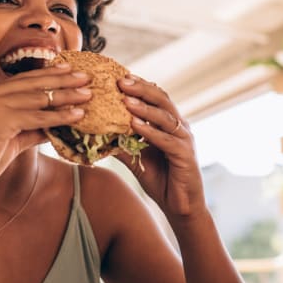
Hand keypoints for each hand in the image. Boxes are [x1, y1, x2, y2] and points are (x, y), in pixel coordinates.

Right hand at [0, 66, 91, 199]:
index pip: (20, 81)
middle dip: (61, 78)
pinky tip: (77, 115)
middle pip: (31, 83)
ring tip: (88, 94)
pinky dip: (59, 116)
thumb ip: (29, 130)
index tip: (67, 70)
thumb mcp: (7, 141)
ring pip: (37, 97)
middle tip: (85, 76)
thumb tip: (53, 127)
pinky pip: (37, 116)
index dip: (46, 75)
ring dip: (66, 95)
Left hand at [116, 75, 204, 216]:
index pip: (155, 97)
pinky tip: (134, 125)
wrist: (180, 206)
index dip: (139, 85)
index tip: (118, 76)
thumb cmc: (161, 179)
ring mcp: (184, 139)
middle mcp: (179, 127)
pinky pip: (166, 139)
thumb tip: (97, 133)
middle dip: (141, 89)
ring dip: (144, 107)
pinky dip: (150, 131)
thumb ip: (122, 144)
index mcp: (169, 123)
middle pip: (162, 99)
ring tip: (126, 99)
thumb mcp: (136, 158)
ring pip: (165, 117)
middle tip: (121, 80)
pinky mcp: (185, 155)